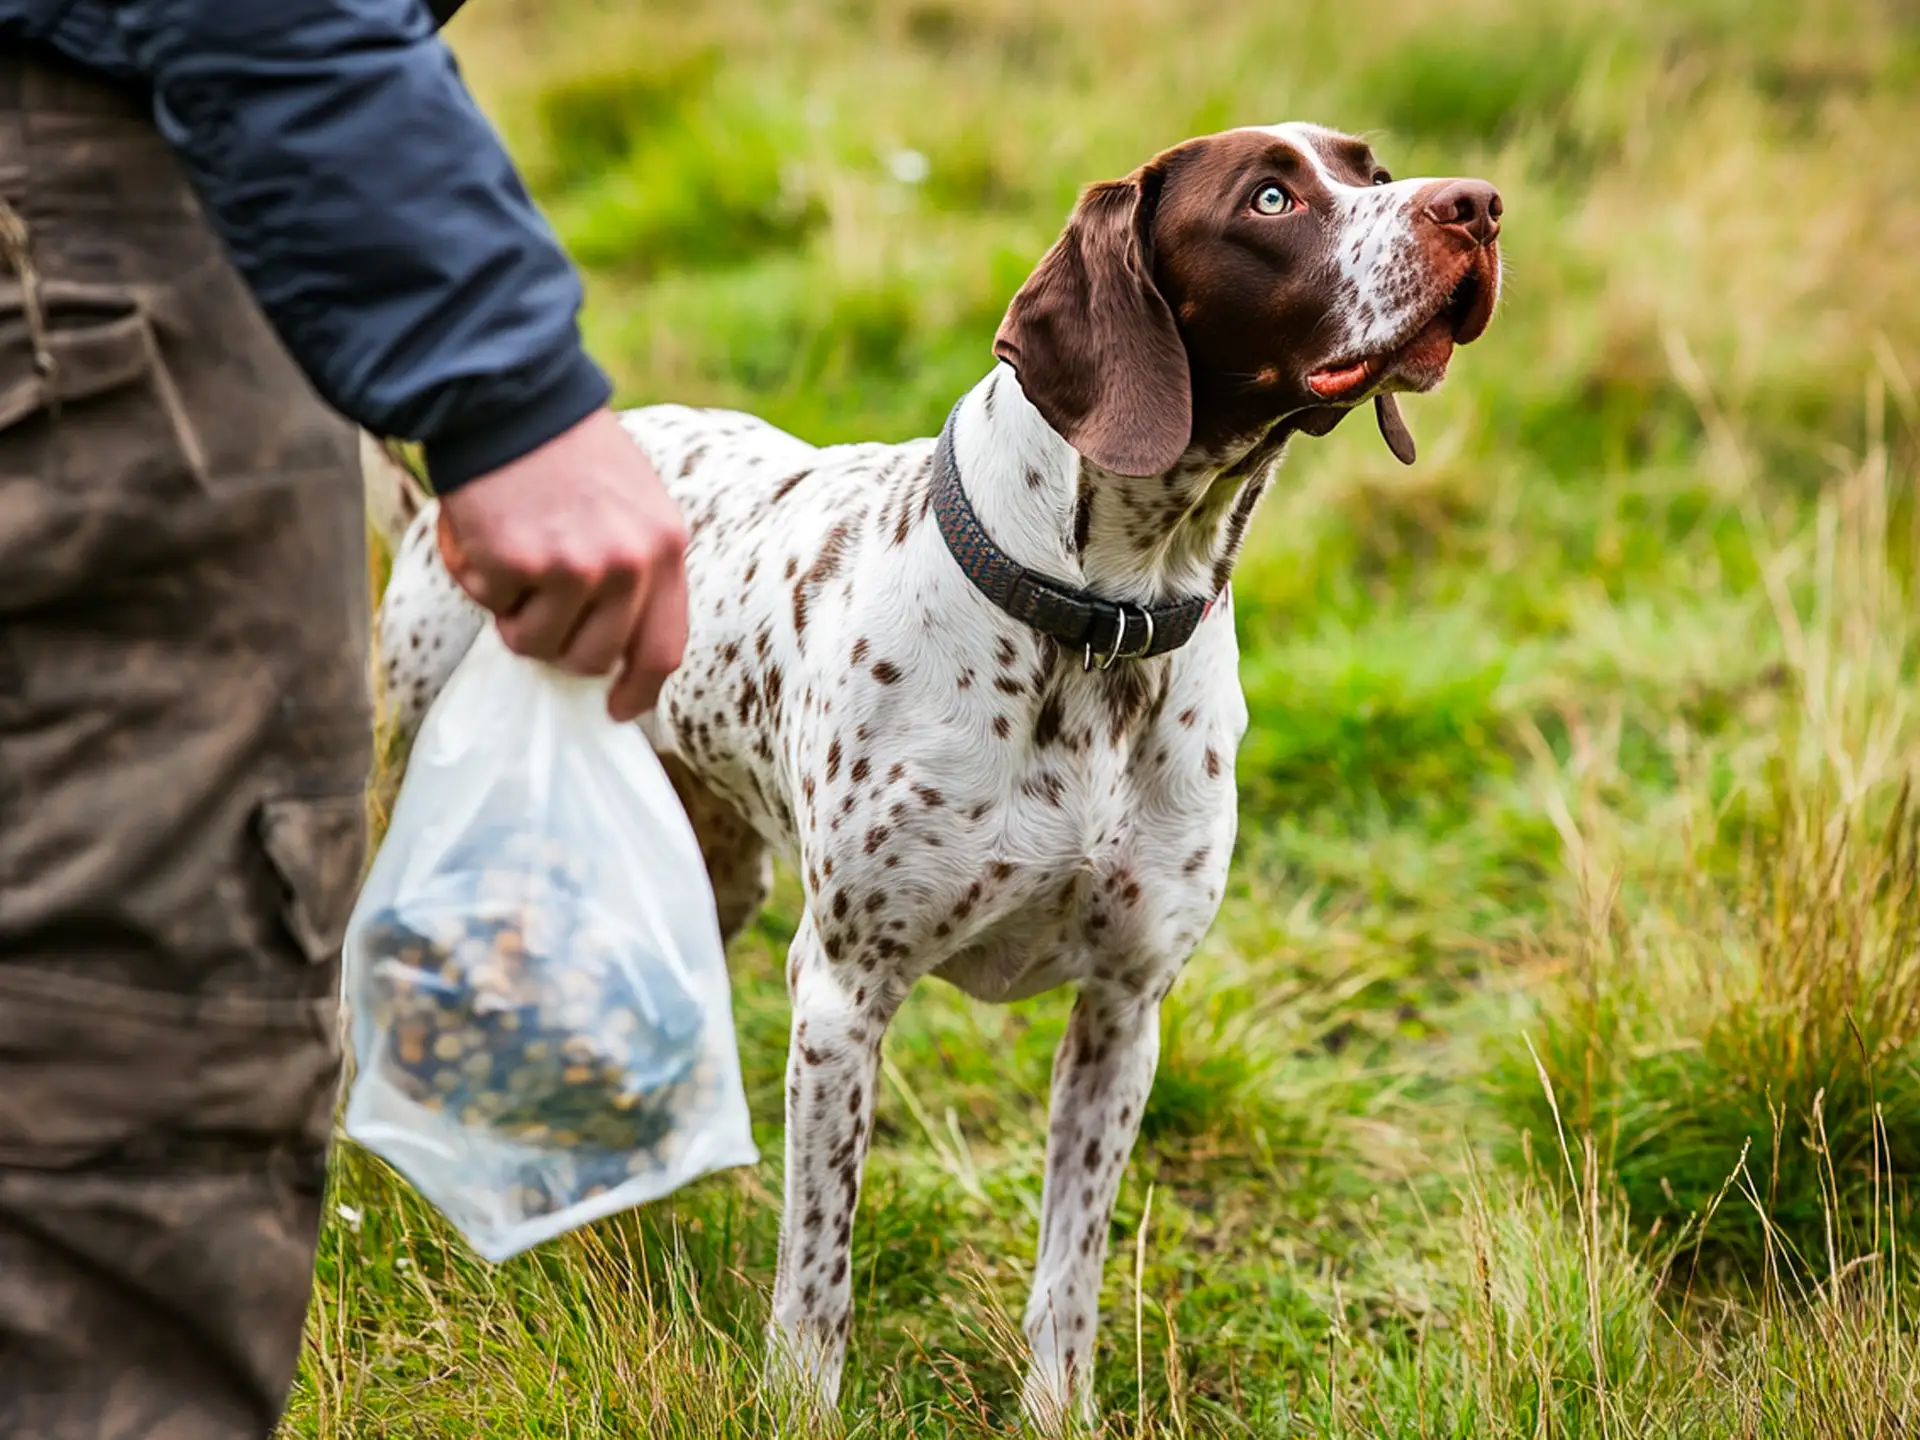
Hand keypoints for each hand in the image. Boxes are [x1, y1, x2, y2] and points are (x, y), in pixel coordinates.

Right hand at [435, 408, 688, 721]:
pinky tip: (485, 526)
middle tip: (533, 606)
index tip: (616, 708)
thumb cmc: (565, 449)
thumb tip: (614, 649)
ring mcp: (574, 565)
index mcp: (665, 546)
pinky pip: (490, 605)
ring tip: (510, 554)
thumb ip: (635, 569)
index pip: (663, 648)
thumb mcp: (633, 503)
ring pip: (535, 643)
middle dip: (556, 645)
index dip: (638, 690)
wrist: (507, 393)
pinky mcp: (516, 562)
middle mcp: (629, 563)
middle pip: (592, 659)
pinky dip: (478, 576)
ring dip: (513, 612)